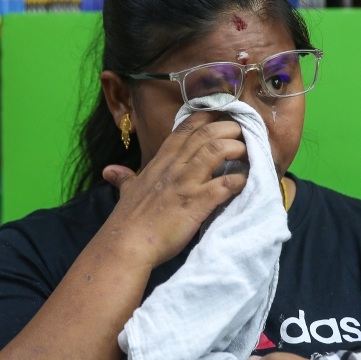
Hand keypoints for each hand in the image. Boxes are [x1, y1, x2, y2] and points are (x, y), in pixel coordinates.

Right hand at [100, 112, 247, 268]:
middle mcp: (174, 167)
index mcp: (160, 162)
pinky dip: (240, 180)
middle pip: (206, 133)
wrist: (126, 245)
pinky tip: (248, 181)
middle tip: (243, 134)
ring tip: (250, 153)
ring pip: (217, 150)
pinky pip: (225, 184)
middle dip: (228, 128)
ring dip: (237, 148)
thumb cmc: (127, 221)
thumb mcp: (126, 192)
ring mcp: (186, 183)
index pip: (185, 129)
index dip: (206, 117)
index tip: (222, 114)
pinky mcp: (197, 203)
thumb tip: (110, 170)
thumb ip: (123, 178)